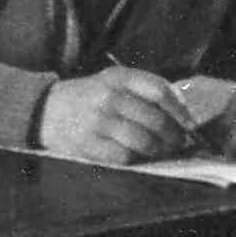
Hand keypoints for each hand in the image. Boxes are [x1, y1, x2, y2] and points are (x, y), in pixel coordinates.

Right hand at [33, 66, 199, 163]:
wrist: (44, 110)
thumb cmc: (89, 97)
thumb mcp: (113, 81)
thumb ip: (143, 89)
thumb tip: (181, 111)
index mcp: (118, 77)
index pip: (160, 91)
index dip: (180, 110)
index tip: (190, 124)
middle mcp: (109, 97)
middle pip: (155, 119)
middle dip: (174, 135)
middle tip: (180, 142)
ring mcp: (98, 122)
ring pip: (143, 140)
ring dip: (159, 149)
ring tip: (163, 151)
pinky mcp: (88, 144)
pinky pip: (124, 156)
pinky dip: (138, 159)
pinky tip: (141, 157)